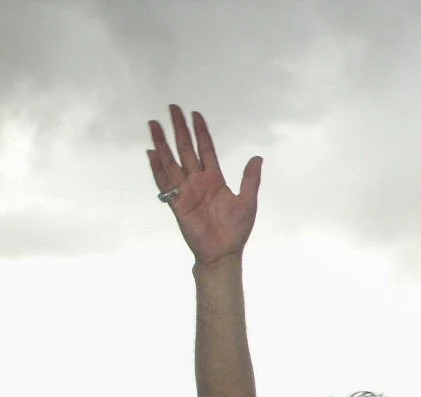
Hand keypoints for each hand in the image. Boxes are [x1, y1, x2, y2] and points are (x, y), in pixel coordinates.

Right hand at [148, 105, 262, 265]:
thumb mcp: (248, 201)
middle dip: (179, 129)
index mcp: (215, 179)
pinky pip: (164, 183)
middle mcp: (198, 181)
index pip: (206, 149)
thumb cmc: (236, 230)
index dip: (201, 132)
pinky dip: (157, 168)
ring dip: (162, 143)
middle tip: (172, 108)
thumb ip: (250, 179)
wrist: (224, 252)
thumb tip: (257, 157)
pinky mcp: (177, 203)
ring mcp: (185, 190)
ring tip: (154, 124)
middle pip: (186, 149)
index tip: (195, 114)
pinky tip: (151, 153)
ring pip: (171, 161)